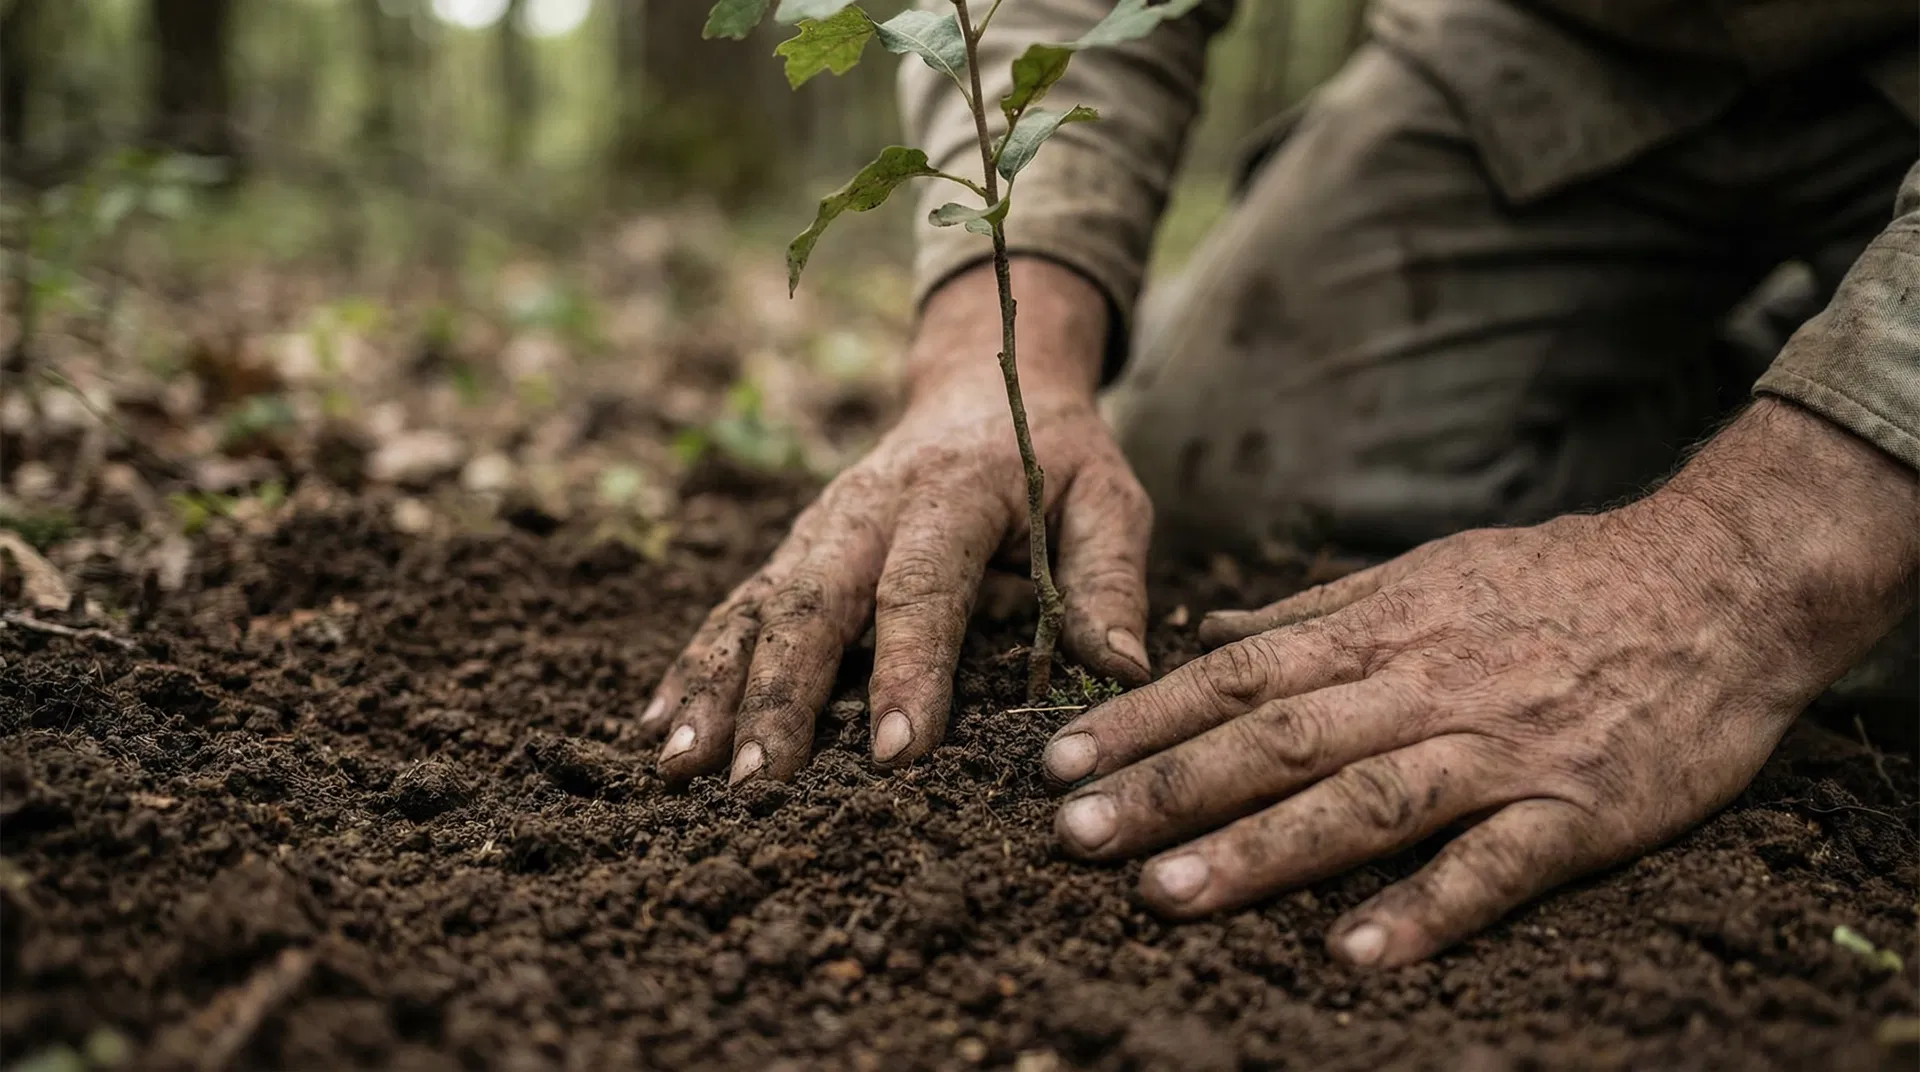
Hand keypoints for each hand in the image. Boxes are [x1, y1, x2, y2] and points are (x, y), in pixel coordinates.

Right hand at [645, 260, 1152, 784]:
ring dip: (716, 687)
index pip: (922, 588)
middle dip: (779, 695)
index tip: (894, 754)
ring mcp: (817, 530)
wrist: (986, 382)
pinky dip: (694, 665)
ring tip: (682, 765)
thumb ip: (1108, 580)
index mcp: (949, 496)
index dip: (908, 670)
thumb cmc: (1055, 457)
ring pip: (756, 610)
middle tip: (757, 780)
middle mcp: (865, 511)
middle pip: (812, 604)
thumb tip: (1124, 672)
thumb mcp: (1108, 499)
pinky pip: (735, 608)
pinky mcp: (793, 551)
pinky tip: (660, 727)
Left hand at [1042, 399, 1915, 967]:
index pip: (1234, 676)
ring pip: (1365, 798)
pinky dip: (1427, 906)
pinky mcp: (1578, 809)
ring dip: (1263, 849)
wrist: (1715, 581)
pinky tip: (1354, 952)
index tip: (1058, 763)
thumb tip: (1207, 633)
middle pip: (1277, 739)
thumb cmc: (1554, 583)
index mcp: (1379, 632)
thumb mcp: (1423, 575)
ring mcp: (1498, 749)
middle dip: (1168, 788)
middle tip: (1072, 836)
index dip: (1142, 719)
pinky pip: (1495, 864)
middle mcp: (1422, 687)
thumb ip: (1313, 615)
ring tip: (1168, 894)